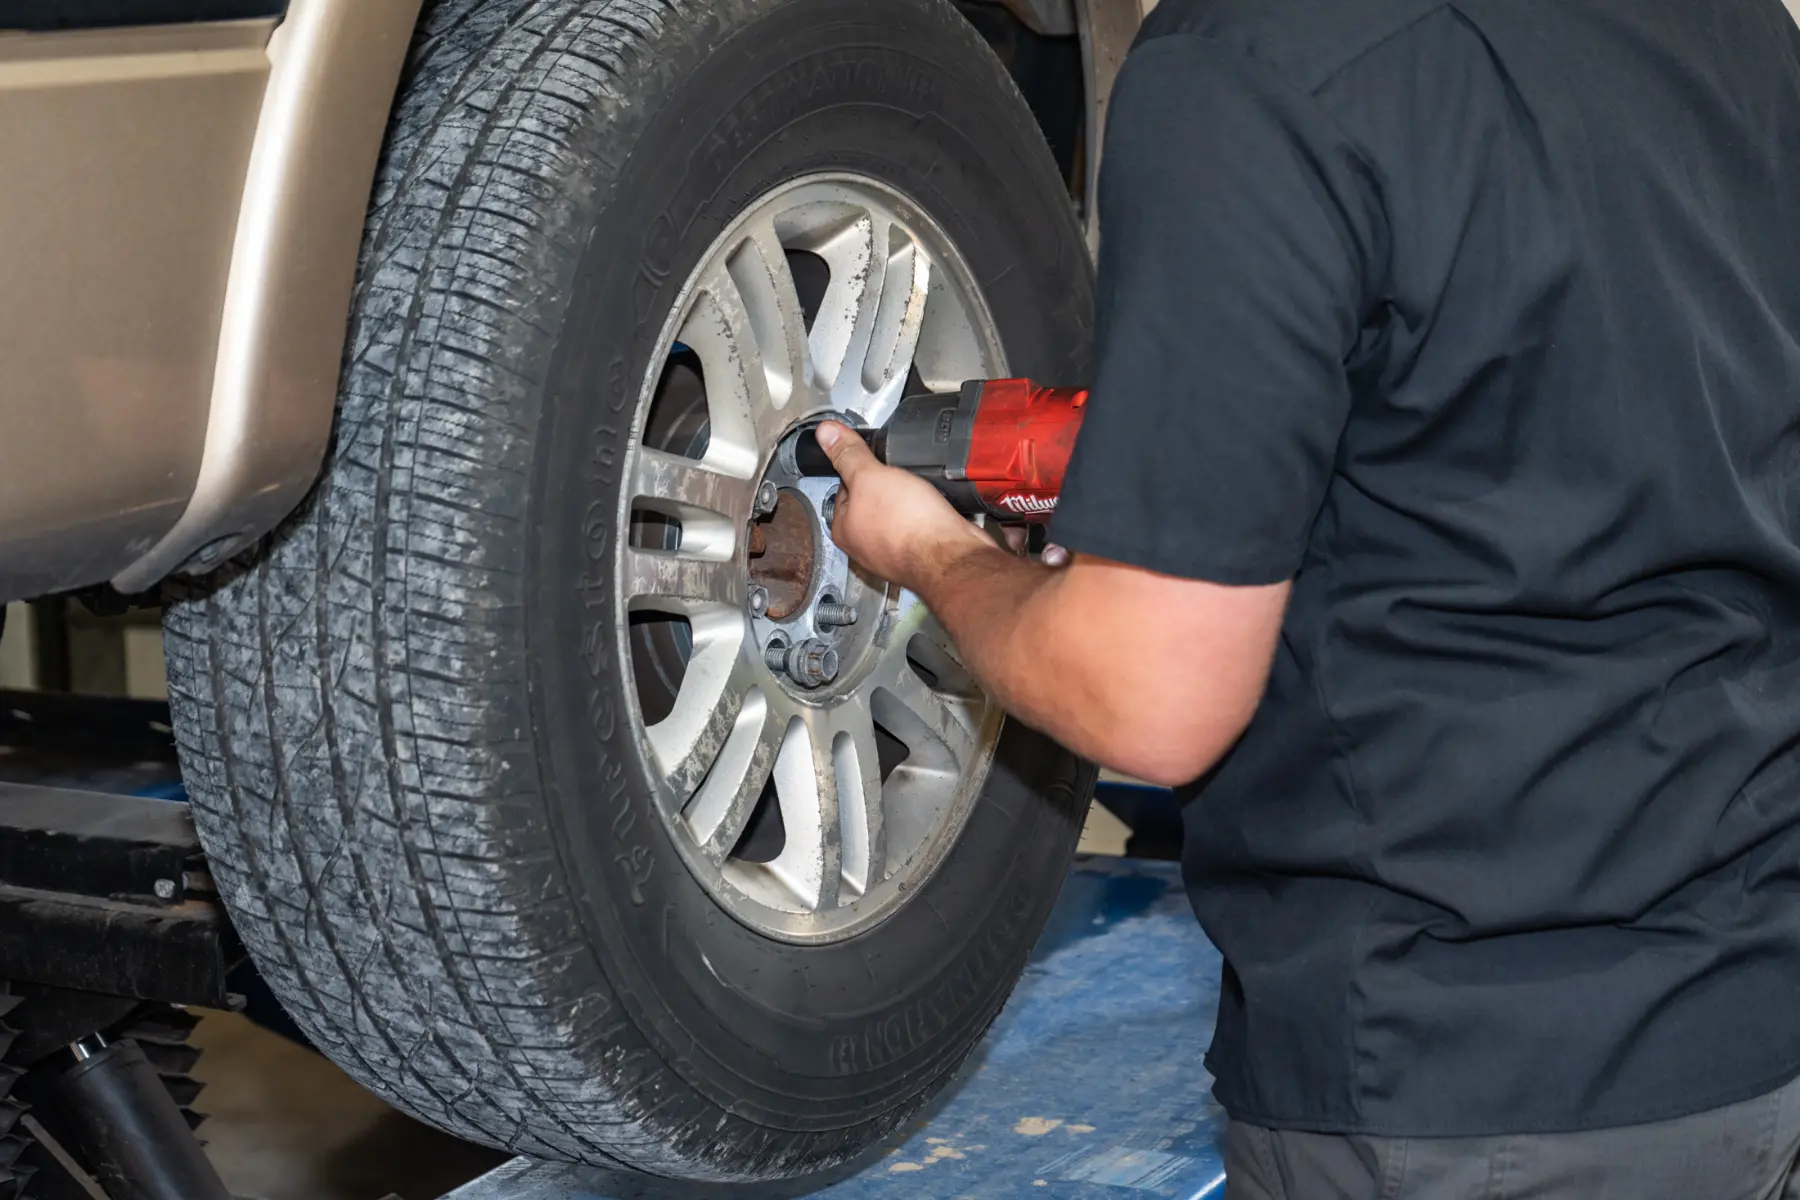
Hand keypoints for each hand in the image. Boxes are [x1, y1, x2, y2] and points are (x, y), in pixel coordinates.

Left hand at [815, 421, 988, 588]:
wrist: (950, 554)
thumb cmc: (907, 525)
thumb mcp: (870, 476)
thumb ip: (848, 455)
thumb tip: (825, 433)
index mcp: (844, 528)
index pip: (843, 486)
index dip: (859, 468)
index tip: (872, 458)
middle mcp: (865, 543)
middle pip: (872, 499)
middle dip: (887, 484)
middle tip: (900, 475)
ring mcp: (894, 550)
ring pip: (898, 511)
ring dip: (909, 497)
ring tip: (918, 490)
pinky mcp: (920, 550)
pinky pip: (920, 522)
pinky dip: (927, 511)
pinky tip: (933, 505)